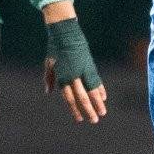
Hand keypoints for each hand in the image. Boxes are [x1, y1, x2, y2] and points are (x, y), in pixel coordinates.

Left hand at [41, 5, 106, 123]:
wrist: (65, 33)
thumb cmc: (55, 49)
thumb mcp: (49, 64)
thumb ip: (50, 79)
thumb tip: (48, 92)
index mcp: (63, 77)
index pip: (69, 98)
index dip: (75, 110)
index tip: (79, 119)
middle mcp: (74, 76)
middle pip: (82, 97)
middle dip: (89, 110)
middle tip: (94, 121)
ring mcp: (83, 70)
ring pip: (92, 90)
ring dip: (98, 102)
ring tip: (103, 112)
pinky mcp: (90, 65)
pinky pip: (96, 80)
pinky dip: (100, 89)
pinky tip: (104, 97)